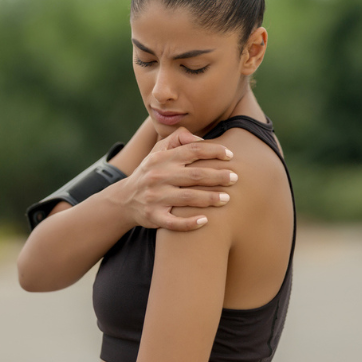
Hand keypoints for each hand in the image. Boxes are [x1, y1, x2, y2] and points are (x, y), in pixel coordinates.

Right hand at [116, 126, 236, 230]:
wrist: (125, 199)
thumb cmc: (150, 172)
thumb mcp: (157, 151)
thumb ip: (178, 139)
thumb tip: (200, 139)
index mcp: (162, 158)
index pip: (192, 150)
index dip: (213, 151)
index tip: (230, 155)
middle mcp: (159, 176)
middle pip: (195, 175)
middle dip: (218, 176)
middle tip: (236, 178)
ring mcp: (156, 197)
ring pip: (188, 198)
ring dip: (210, 198)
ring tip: (227, 199)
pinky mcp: (154, 216)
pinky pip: (173, 222)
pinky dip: (190, 223)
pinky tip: (205, 221)